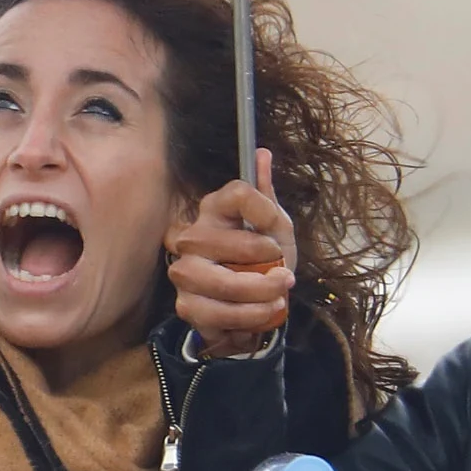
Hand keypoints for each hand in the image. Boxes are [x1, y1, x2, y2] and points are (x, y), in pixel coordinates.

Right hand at [166, 150, 298, 353]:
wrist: (253, 304)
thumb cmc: (262, 260)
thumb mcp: (275, 229)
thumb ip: (267, 198)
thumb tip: (262, 154)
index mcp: (215, 208)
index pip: (237, 194)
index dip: (264, 211)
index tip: (277, 233)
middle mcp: (192, 235)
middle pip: (229, 243)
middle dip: (266, 263)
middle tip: (285, 276)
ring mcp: (184, 270)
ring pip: (223, 283)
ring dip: (260, 294)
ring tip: (279, 298)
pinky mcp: (186, 304)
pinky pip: (219, 313)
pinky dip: (250, 317)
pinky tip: (264, 313)